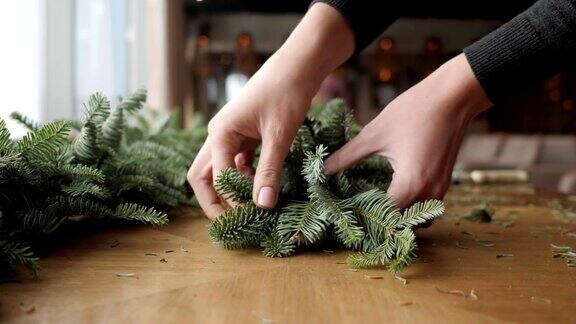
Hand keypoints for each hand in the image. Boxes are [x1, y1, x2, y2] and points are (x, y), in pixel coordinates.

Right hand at [188, 3, 353, 217]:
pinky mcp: (243, 134)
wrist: (299, 64)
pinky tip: (263, 183)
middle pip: (203, 176)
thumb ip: (269, 171)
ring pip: (219, 170)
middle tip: (234, 223)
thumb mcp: (280, 135)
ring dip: (231, 189)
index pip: (215, 179)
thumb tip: (263, 206)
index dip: (230, 201)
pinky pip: (236, 161)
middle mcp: (218, 134)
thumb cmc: (287, 92)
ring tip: (252, 206)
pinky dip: (245, 176)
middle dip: (214, 201)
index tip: (252, 218)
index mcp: (220, 133)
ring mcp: (229, 134)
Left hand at [324, 54, 491, 207]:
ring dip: (398, 216)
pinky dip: (410, 206)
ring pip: (417, 219)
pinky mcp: (444, 182)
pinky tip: (392, 191)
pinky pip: (425, 206)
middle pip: (401, 224)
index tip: (344, 211)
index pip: (383, 217)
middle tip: (356, 210)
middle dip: (380, 220)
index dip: (363, 216)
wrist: (454, 96)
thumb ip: (346, 156)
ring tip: (374, 204)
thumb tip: (321, 169)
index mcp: (410, 185)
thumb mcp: (374, 134)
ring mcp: (440, 190)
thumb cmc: (413, 111)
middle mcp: (428, 194)